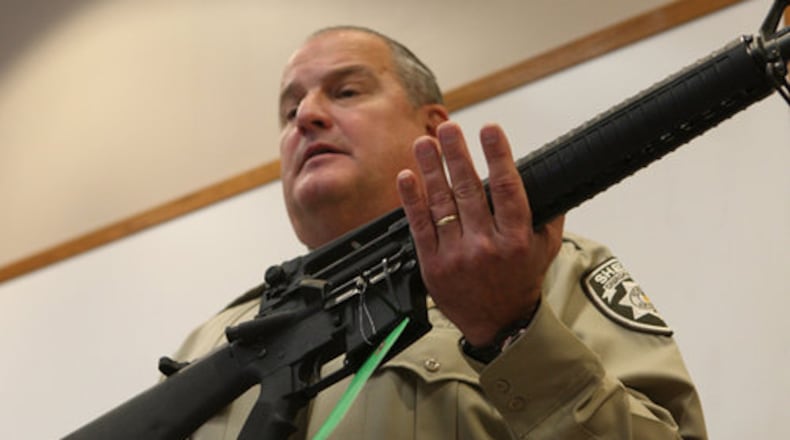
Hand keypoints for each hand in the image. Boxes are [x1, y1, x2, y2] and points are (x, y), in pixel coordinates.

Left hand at [397, 121, 564, 345]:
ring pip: (441, 204)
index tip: (490, 129)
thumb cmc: (520, 281)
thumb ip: (549, 215)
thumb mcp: (546, 249)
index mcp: (517, 239)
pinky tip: (408, 177)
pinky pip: (419, 227)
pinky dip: (412, 200)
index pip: (508, 189)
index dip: (498, 156)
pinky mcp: (433, 265)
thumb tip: (551, 178)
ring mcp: (457, 256)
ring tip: (424, 143)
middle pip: (469, 191)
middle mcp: (486, 246)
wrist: (499, 324)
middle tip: (448, 127)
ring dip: (432, 169)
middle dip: (457, 155)